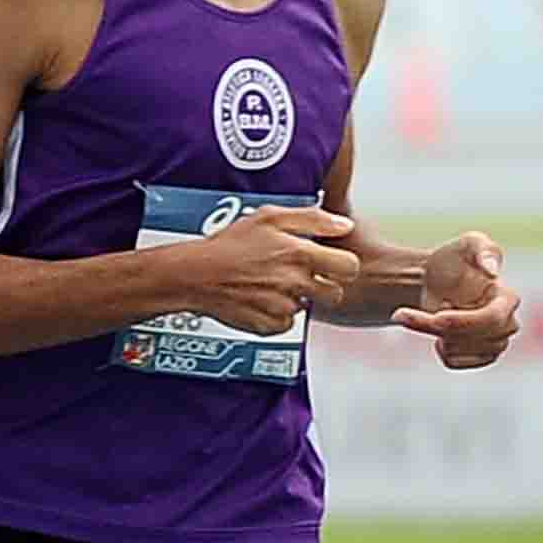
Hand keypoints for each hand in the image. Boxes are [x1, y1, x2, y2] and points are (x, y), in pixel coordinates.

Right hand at [167, 201, 356, 334]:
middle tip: (304, 277)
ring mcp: (282, 306)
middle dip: (324, 286)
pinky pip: (286, 324)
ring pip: (307, 308)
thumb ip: (312, 218)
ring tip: (272, 285)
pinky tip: (262, 300)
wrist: (193, 275)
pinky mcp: (267, 325)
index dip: (342, 265)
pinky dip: (277, 315)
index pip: (349, 267)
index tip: (331, 263)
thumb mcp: (269, 217)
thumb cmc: (227, 245)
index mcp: (299, 254)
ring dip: (296, 299)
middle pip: (335, 294)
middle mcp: (294, 282)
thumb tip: (343, 225)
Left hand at [399, 228, 518, 368]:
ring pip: (460, 350)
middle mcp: (507, 324)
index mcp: (507, 299)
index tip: (436, 316)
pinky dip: (439, 350)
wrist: (433, 280)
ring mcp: (495, 343)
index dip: (464, 321)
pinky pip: (455, 363)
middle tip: (403, 313)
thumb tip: (492, 270)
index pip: (493, 319)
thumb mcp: (468, 244)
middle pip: (472, 337)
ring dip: (431, 334)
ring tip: (421, 314)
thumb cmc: (454, 260)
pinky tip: (436, 334)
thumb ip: (484, 249)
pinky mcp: (479, 357)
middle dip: (435, 326)